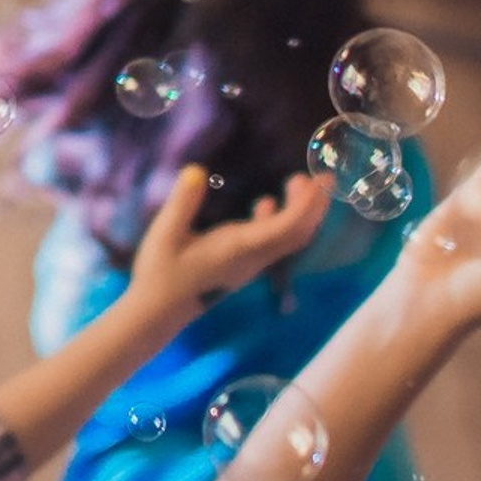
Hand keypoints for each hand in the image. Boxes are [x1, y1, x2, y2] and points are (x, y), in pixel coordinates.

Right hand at [125, 166, 331, 316]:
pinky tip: (266, 204)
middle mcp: (254, 256)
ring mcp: (251, 263)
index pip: (287, 226)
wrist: (160, 310)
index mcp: (240, 246)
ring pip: (289, 239)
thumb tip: (196, 170)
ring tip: (296, 183)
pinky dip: (281, 220)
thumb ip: (182, 202)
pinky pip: (274, 242)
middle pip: (298, 233)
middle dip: (313, 205)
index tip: (320, 179)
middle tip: (318, 177)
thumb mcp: (166, 233)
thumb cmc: (162, 272)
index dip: (308, 203)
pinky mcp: (243, 265)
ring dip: (300, 212)